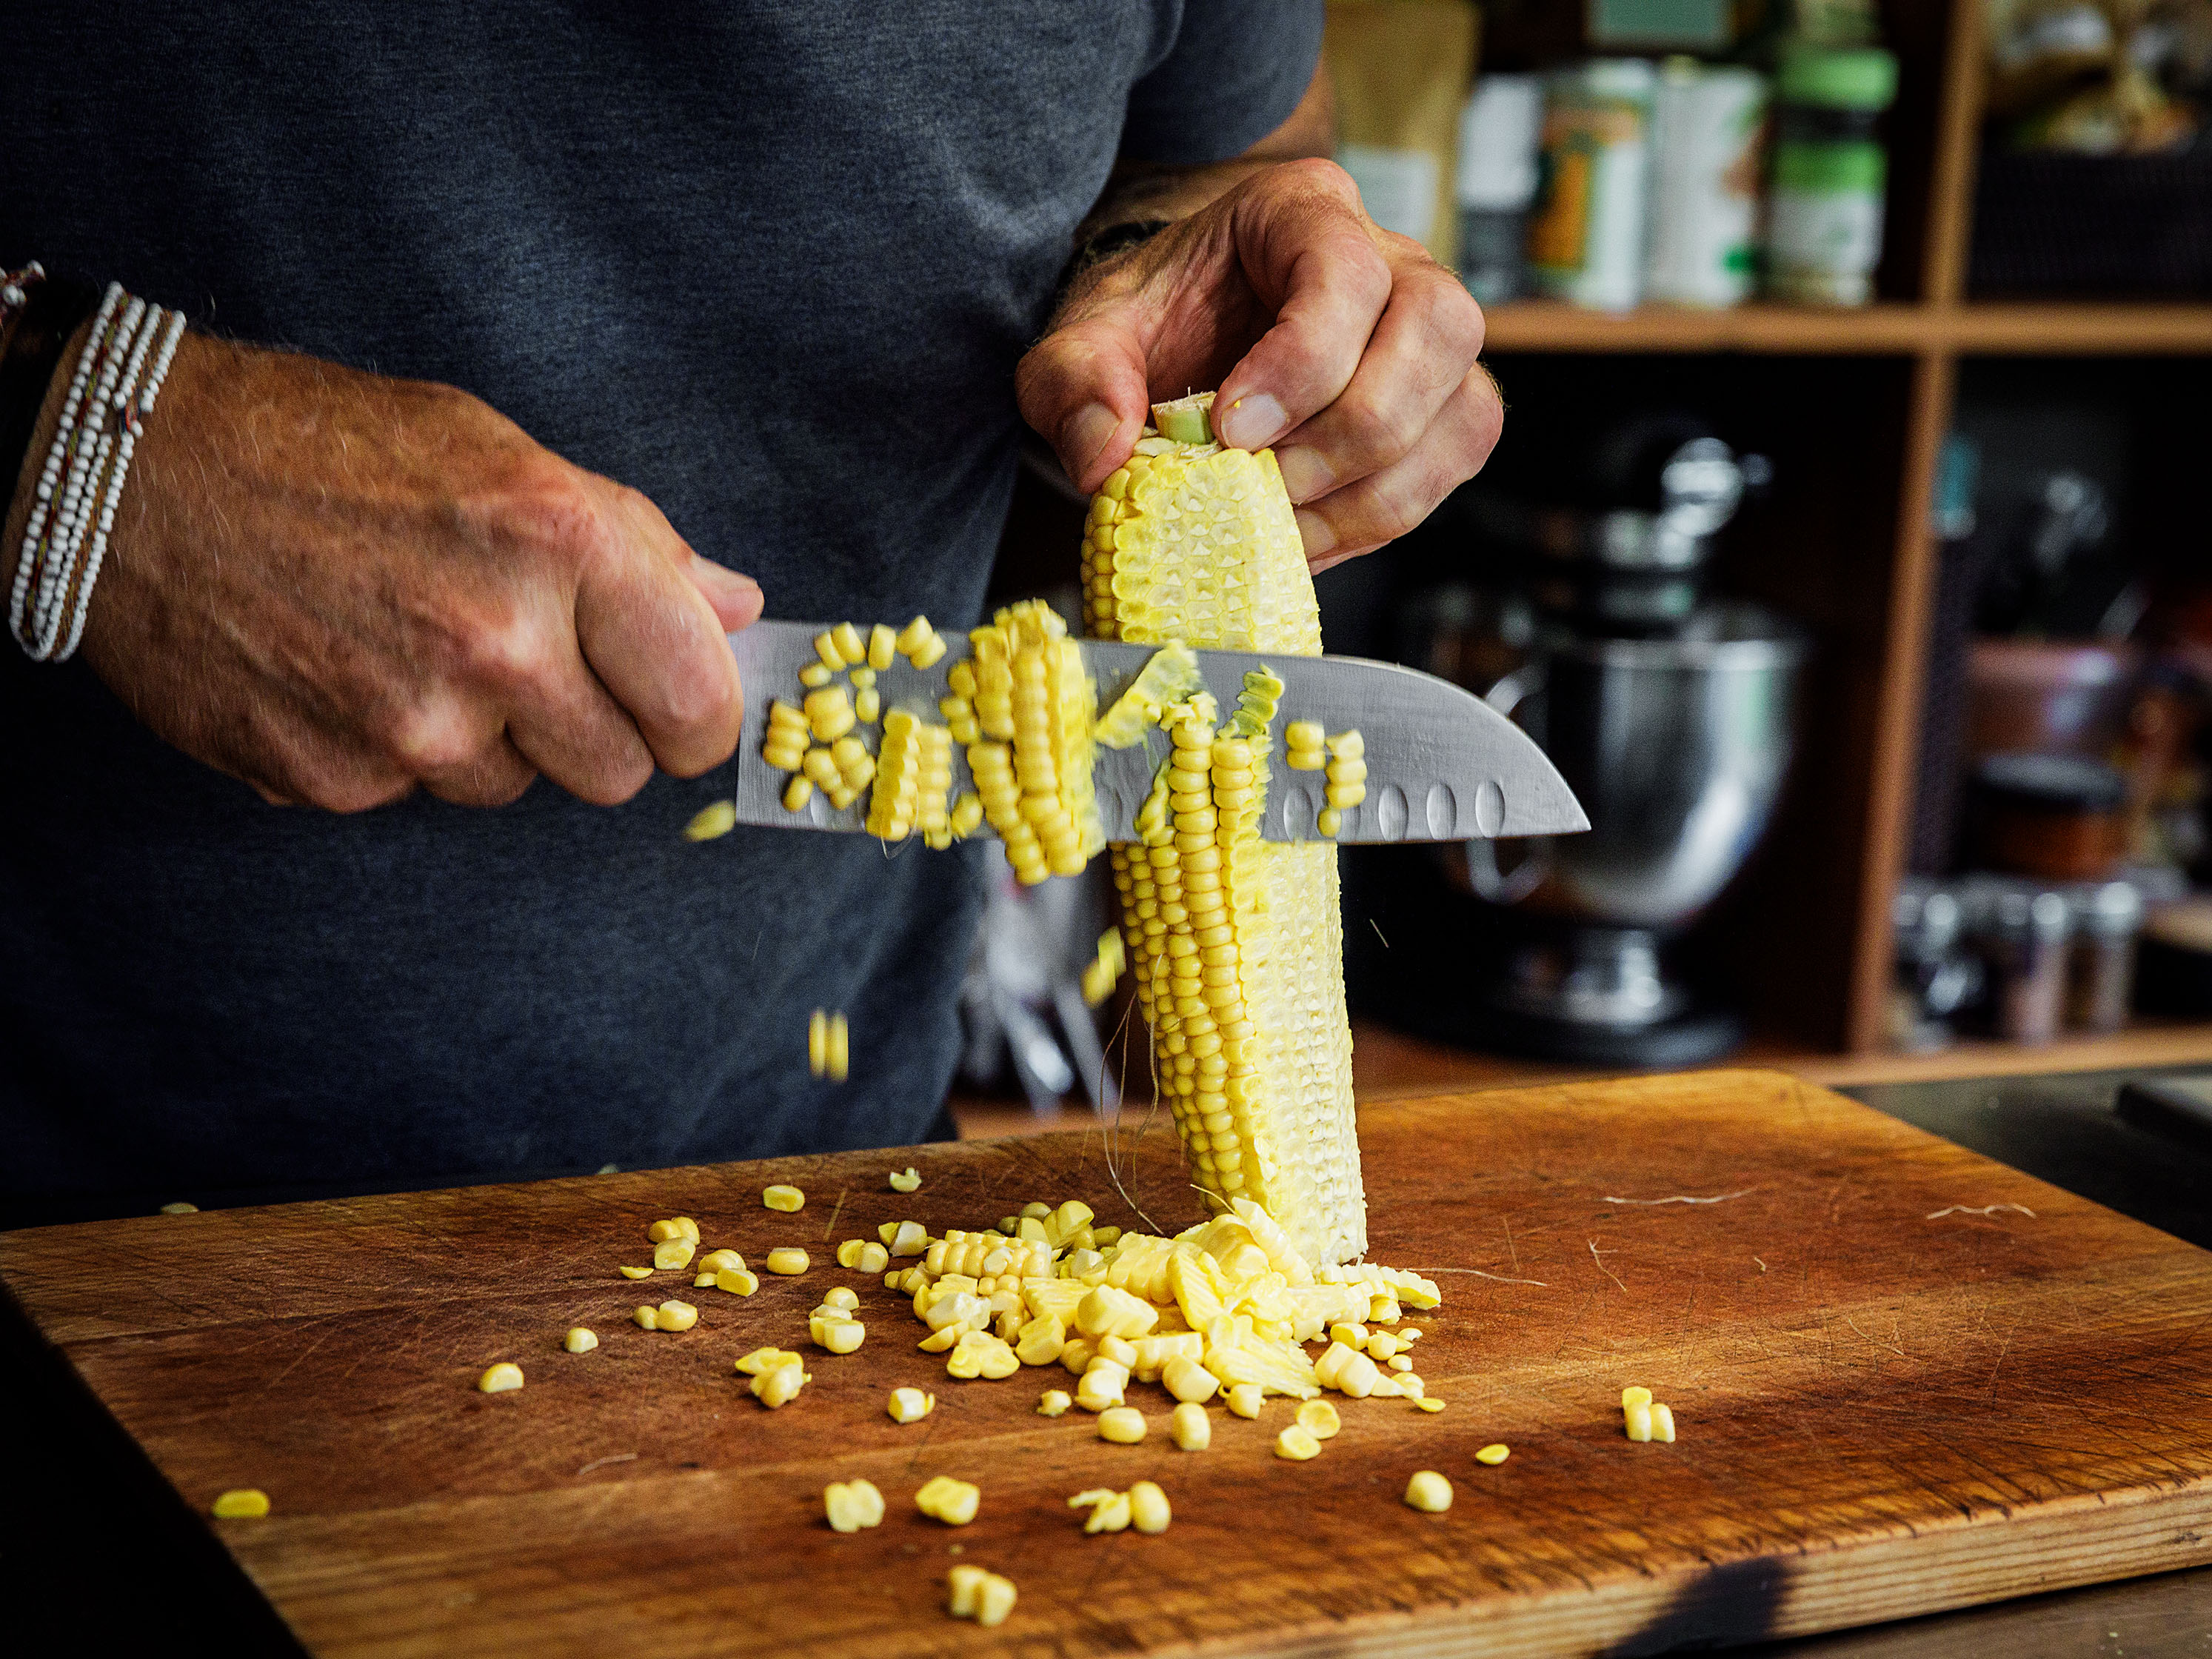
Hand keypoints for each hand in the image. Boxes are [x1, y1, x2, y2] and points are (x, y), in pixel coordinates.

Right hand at [18, 331, 762, 809]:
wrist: (140, 476)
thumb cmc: (335, 448)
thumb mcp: (507, 456)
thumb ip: (638, 546)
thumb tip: (737, 610)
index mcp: (563, 544)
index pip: (698, 702)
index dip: (696, 715)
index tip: (675, 705)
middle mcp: (497, 644)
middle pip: (617, 773)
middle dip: (591, 731)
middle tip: (530, 664)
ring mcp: (412, 724)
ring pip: (515, 788)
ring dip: (489, 738)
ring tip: (414, 644)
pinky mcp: (337, 778)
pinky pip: (416, 796)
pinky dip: (394, 750)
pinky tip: (347, 670)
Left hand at [1017, 158, 1499, 571]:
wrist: (1185, 340)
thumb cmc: (1153, 324)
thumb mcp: (1086, 339)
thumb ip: (1075, 382)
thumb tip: (1102, 456)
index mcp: (1303, 211)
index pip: (1345, 272)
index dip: (1301, 364)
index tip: (1228, 431)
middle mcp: (1394, 258)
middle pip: (1436, 330)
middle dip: (1351, 431)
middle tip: (1264, 483)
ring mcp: (1431, 334)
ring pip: (1465, 406)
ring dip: (1374, 488)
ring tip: (1282, 520)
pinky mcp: (1444, 403)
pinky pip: (1455, 461)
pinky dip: (1386, 514)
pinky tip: (1309, 533)